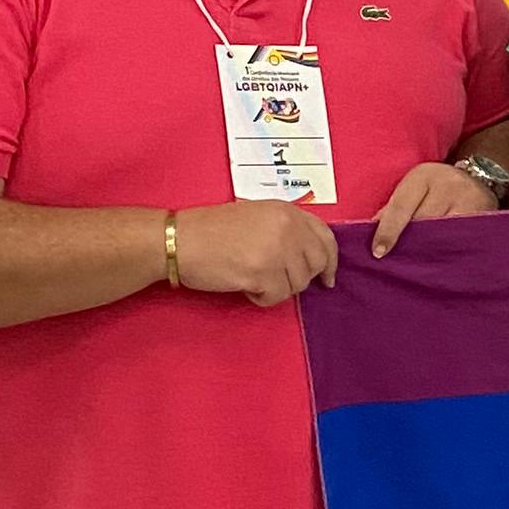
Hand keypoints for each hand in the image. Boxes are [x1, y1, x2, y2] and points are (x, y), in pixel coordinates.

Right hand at [167, 200, 336, 303]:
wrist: (178, 240)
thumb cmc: (210, 229)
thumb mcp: (256, 216)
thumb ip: (284, 229)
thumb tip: (307, 256)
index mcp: (287, 211)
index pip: (326, 237)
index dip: (330, 260)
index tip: (327, 276)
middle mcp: (287, 227)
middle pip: (317, 264)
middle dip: (301, 277)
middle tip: (278, 281)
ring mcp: (277, 250)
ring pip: (298, 284)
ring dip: (276, 287)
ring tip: (251, 277)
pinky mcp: (262, 272)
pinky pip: (277, 297)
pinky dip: (261, 298)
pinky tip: (243, 286)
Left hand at [369, 162, 502, 257]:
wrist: (481, 177)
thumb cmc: (437, 187)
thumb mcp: (414, 188)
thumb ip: (394, 208)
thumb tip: (372, 232)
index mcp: (423, 175)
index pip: (401, 207)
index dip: (388, 231)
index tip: (379, 253)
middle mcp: (447, 184)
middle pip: (422, 222)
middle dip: (408, 243)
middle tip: (396, 262)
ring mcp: (468, 199)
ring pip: (442, 234)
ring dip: (427, 251)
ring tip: (417, 266)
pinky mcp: (483, 215)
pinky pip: (460, 239)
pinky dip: (447, 251)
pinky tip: (439, 261)